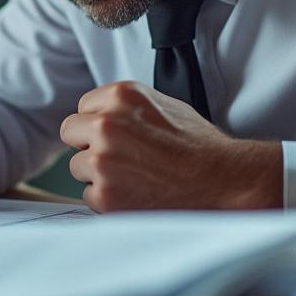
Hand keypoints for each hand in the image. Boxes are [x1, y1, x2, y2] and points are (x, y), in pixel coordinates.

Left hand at [60, 81, 282, 211]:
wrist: (224, 182)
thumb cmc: (198, 146)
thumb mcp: (163, 104)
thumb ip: (125, 106)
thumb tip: (98, 112)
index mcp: (120, 96)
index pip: (83, 107)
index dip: (99, 123)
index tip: (119, 135)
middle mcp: (106, 124)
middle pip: (71, 132)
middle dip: (89, 144)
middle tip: (121, 157)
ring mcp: (102, 160)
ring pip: (77, 166)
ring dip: (98, 174)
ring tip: (135, 177)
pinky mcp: (105, 195)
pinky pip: (89, 195)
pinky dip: (107, 199)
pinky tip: (137, 194)